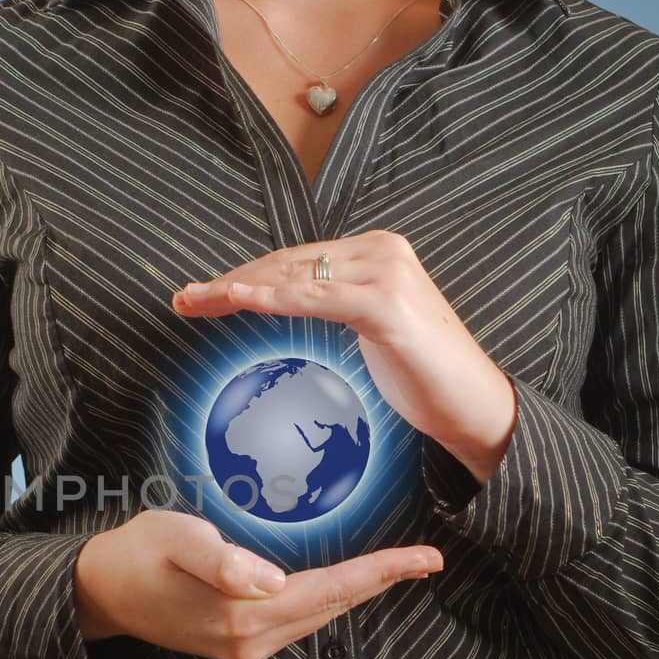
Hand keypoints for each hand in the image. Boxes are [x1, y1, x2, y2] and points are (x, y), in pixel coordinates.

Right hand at [73, 509, 442, 658]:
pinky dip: (328, 601)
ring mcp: (244, 649)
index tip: (427, 559)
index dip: (381, 573)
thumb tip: (271, 580)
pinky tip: (342, 585)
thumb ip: (221, 558)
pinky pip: (299, 622)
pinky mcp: (237, 646)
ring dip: (358, 593)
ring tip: (397, 568)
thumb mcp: (174, 539)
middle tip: (428, 558)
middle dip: (382, 582)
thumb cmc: (136, 554)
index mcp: (242, 615)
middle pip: (333, 607)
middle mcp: (250, 641)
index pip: (330, 591)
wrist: (98, 592)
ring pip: (319, 617)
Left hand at [172, 230, 515, 483]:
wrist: (473, 406)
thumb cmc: (422, 377)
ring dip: (237, 288)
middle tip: (185, 298)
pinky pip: (314, 297)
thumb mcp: (371, 331)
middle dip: (231, 281)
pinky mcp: (385, 306)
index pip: (296, 260)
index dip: (246, 275)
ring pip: (293, 275)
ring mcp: (385, 274)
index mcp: (375, 253)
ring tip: (195, 301)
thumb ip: (337, 305)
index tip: (203, 293)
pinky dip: (272, 296)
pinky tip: (238, 298)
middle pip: (288, 263)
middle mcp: (381, 251)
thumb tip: (289, 303)